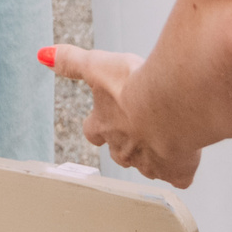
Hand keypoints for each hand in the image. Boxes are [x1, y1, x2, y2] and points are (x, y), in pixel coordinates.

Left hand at [50, 45, 200, 186]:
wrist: (170, 103)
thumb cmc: (135, 84)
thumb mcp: (98, 64)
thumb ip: (71, 61)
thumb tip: (42, 55)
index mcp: (104, 124)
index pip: (93, 130)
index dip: (98, 125)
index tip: (103, 120)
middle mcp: (123, 147)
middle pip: (119, 151)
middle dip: (127, 142)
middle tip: (140, 127)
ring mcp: (150, 162)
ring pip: (147, 164)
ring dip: (154, 153)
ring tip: (166, 137)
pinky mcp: (176, 170)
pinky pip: (178, 176)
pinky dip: (182, 170)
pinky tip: (189, 157)